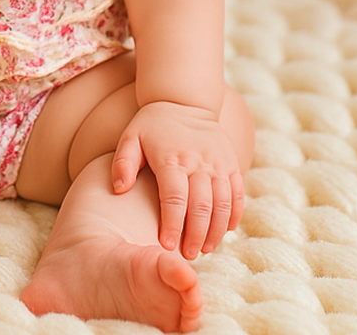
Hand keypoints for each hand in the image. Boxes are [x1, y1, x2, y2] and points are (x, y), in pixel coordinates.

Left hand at [112, 101, 243, 258]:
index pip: (174, 198)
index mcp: (171, 158)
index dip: (172, 224)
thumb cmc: (153, 124)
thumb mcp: (131, 136)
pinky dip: (234, 214)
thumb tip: (118, 189)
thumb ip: (122, 163)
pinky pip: (237, 193)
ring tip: (206, 249)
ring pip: (223, 203)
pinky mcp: (231, 163)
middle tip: (189, 256)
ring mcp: (218, 163)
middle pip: (201, 206)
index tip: (166, 246)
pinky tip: (226, 231)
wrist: (184, 100)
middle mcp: (197, 161)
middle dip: (196, 235)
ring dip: (216, 230)